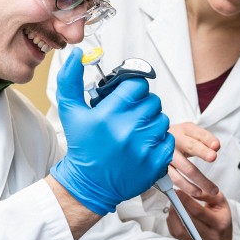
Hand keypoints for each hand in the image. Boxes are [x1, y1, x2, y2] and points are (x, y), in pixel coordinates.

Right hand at [50, 48, 174, 214]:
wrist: (89, 184)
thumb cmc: (82, 146)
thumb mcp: (70, 111)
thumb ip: (70, 80)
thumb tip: (77, 55)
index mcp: (109, 114)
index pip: (137, 85)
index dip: (132, 89)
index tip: (125, 98)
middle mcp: (128, 129)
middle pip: (152, 101)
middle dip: (142, 106)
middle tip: (129, 116)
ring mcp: (144, 147)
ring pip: (162, 120)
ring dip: (151, 123)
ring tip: (135, 132)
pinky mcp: (156, 163)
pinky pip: (169, 141)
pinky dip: (159, 142)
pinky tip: (142, 146)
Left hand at [165, 187, 232, 239]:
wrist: (223, 231)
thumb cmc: (220, 213)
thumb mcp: (219, 200)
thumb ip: (207, 194)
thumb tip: (191, 191)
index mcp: (220, 223)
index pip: (199, 212)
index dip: (186, 201)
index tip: (178, 191)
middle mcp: (211, 236)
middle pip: (188, 223)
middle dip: (178, 208)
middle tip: (172, 197)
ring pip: (180, 231)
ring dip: (173, 216)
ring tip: (173, 204)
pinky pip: (176, 234)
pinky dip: (172, 222)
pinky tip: (174, 213)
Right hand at [167, 123, 219, 196]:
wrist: (154, 144)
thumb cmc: (179, 140)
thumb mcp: (192, 135)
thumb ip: (205, 140)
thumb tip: (216, 147)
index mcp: (184, 131)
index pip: (198, 133)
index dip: (207, 139)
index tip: (216, 145)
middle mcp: (174, 141)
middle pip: (190, 147)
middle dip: (202, 152)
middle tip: (213, 157)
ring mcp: (166, 155)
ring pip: (185, 167)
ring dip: (200, 179)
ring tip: (212, 189)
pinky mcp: (161, 169)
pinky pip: (175, 179)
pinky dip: (187, 187)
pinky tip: (196, 192)